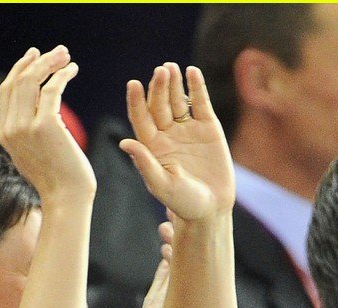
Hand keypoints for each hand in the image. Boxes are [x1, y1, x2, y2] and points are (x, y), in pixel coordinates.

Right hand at [0, 46, 94, 202]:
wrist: (66, 200)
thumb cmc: (57, 182)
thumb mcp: (33, 156)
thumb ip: (27, 135)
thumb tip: (36, 116)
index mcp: (5, 135)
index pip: (6, 91)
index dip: (19, 70)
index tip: (33, 57)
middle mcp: (11, 129)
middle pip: (17, 81)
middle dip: (36, 61)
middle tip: (56, 51)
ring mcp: (25, 126)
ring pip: (31, 80)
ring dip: (49, 62)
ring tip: (65, 56)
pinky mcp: (45, 125)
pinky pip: (51, 89)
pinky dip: (62, 75)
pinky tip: (72, 70)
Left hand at [120, 63, 233, 220]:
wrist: (212, 209)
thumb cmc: (183, 203)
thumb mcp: (162, 186)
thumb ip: (145, 164)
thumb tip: (124, 143)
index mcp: (152, 146)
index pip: (140, 118)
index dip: (136, 102)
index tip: (133, 84)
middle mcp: (167, 133)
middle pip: (159, 104)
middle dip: (159, 88)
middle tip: (160, 72)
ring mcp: (187, 128)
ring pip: (177, 100)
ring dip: (174, 83)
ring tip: (171, 68)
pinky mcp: (208, 127)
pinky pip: (200, 103)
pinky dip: (197, 87)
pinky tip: (192, 72)